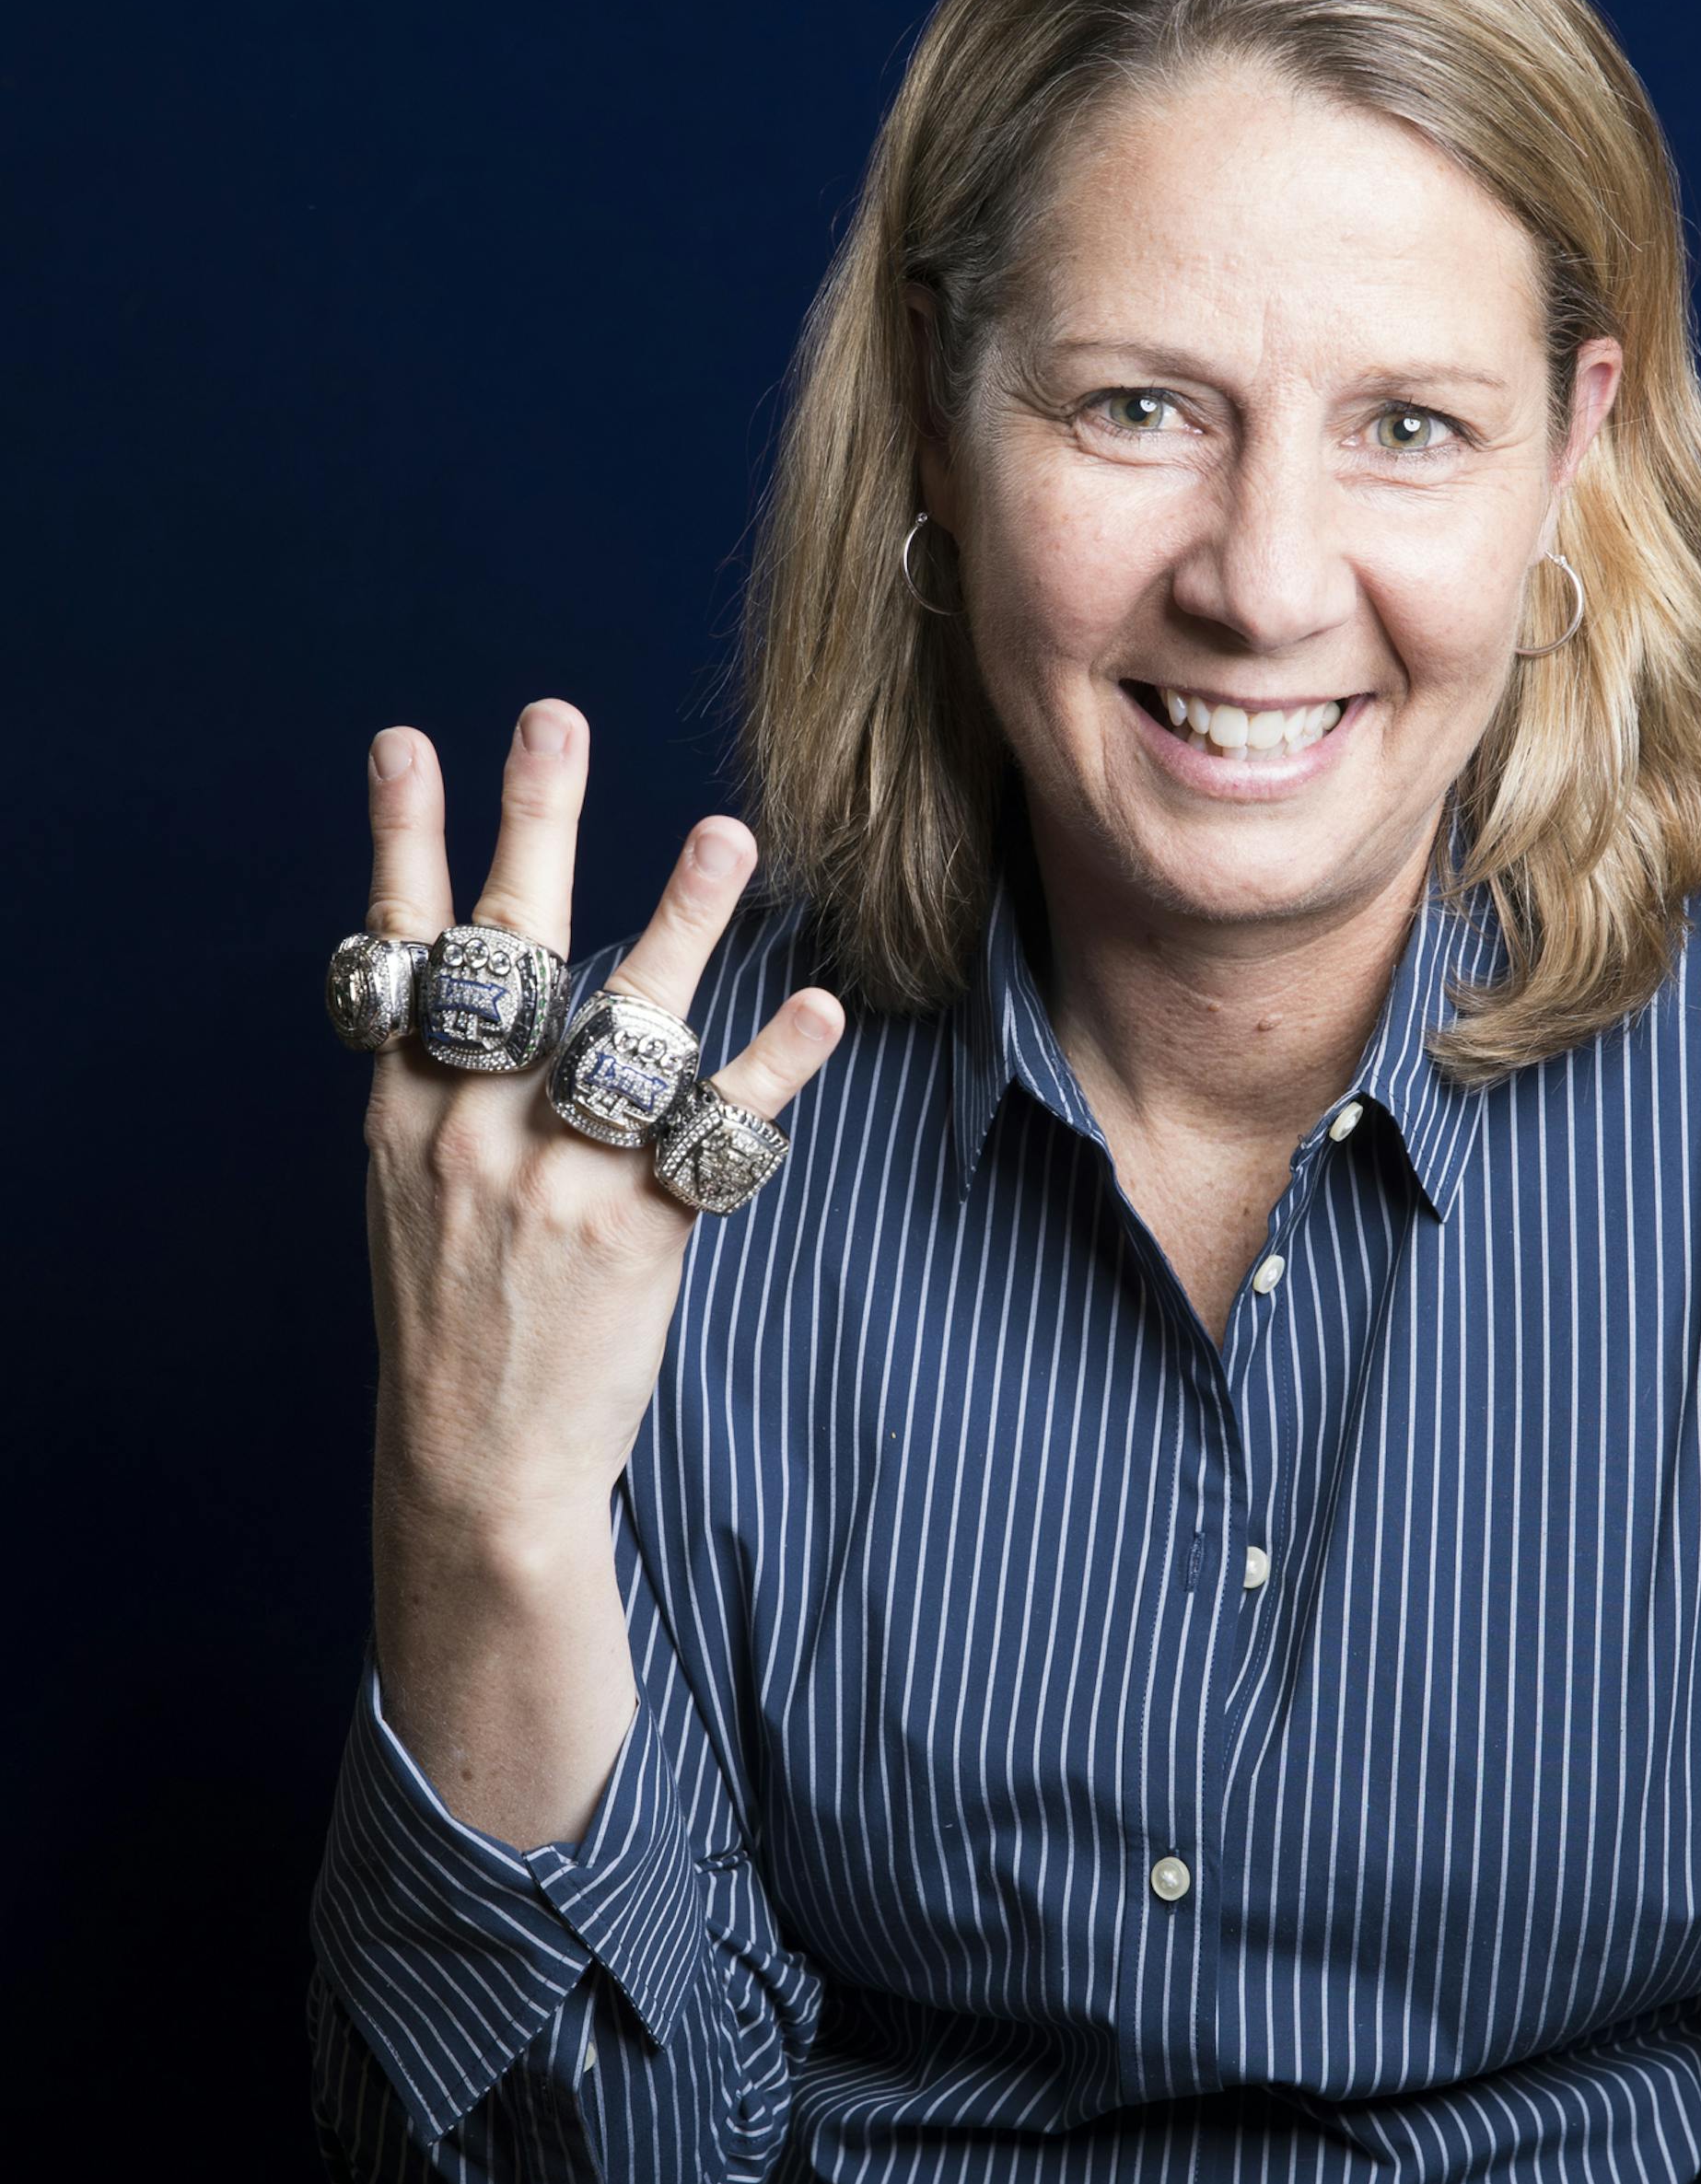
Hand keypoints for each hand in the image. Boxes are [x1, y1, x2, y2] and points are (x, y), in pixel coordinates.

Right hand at [357, 698, 844, 1544]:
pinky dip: (773, 1068)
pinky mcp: (636, 1230)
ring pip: (623, 1024)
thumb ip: (446, 1092)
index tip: (405, 742)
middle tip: (554, 718)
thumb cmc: (453, 1317)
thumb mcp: (412, 1194)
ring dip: (680, 921)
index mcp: (404, 1112)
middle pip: (506, 953)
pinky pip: (716, 1130)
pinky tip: (819, 1008)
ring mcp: (553, 1177)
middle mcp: (469, 1128)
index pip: (398, 952)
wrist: (475, 1465)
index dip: (403, 843)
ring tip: (727, 834)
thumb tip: (484, 992)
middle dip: (529, 827)